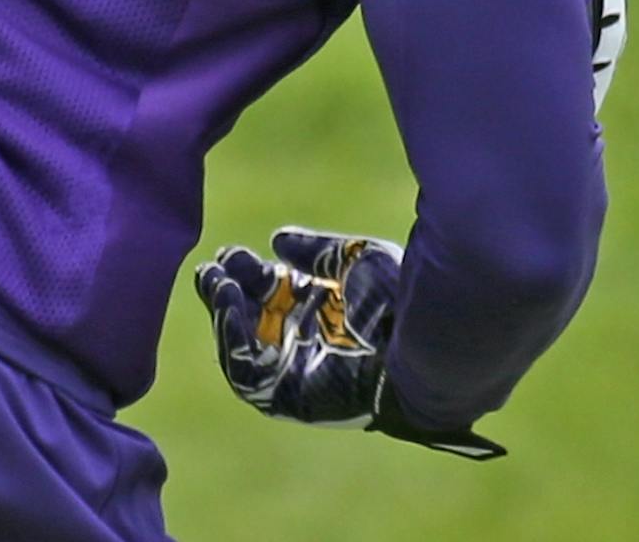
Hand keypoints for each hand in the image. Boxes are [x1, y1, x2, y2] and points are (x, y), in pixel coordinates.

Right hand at [195, 226, 503, 459]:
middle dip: (225, 292)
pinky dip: (232, 340)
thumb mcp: (356, 261)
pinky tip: (231, 308)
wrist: (426, 347)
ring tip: (217, 283)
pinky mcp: (292, 398)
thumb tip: (276, 239)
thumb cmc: (401, 302)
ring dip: (223, 315)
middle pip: (250, 319)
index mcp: (323, 310)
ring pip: (242, 346)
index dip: (245, 273)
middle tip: (211, 269)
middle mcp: (307, 342)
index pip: (270, 293)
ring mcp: (298, 371)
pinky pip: (248, 374)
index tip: (229, 254)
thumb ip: (316, 252)